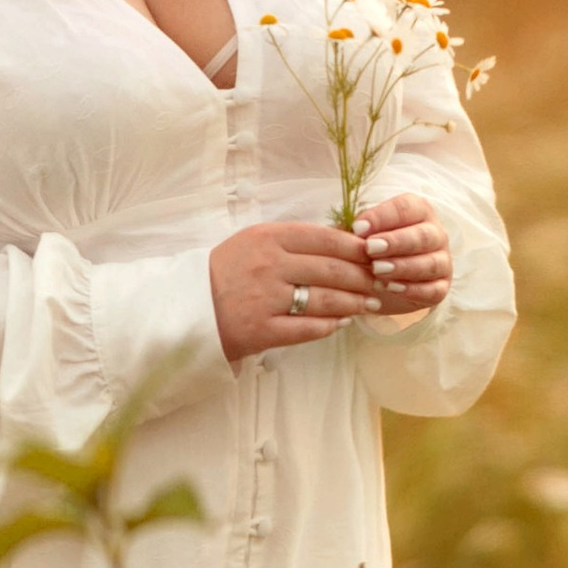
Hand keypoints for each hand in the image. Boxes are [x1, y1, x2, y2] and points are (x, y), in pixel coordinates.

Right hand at [209, 218, 384, 363]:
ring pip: (326, 300)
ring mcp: (266, 299)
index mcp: (268, 237)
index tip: (374, 254)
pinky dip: (331, 325)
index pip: (326, 238)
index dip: (356, 248)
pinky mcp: (263, 330)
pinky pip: (309, 328)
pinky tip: (342, 322)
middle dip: (363, 277)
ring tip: (369, 303)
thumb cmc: (226, 271)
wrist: (188, 307)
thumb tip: (344, 242)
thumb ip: (294, 240)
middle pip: (332, 270)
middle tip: (379, 281)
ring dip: (354, 302)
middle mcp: (269, 265)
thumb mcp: (254, 242)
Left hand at [356, 192, 451, 316]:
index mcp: (418, 211)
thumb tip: (356, 229)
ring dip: (403, 267)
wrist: (379, 284)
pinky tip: (392, 289)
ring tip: (377, 271)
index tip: (357, 228)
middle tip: (370, 248)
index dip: (381, 217)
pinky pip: (433, 290)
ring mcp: (442, 261)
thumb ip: (358, 230)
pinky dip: (413, 290)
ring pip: (430, 263)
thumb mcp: (360, 236)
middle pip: (422, 235)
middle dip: (395, 242)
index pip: (405, 208)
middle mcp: (435, 234)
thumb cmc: (371, 249)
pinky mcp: (441, 287)